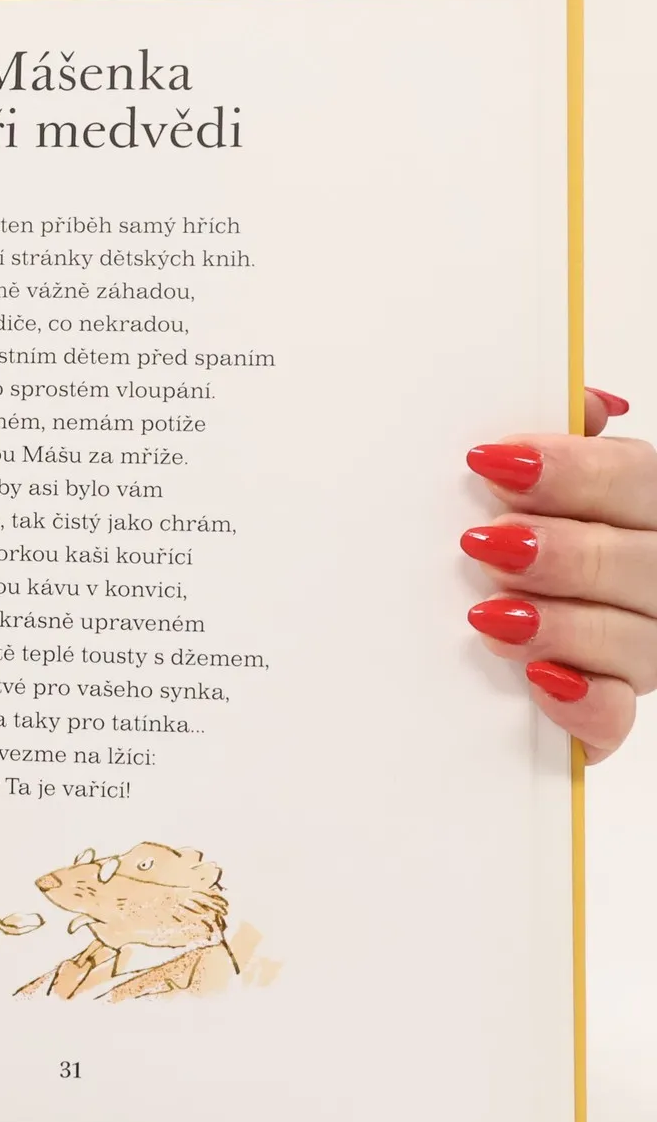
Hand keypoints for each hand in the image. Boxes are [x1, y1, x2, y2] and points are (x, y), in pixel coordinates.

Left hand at [465, 387, 652, 760]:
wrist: (482, 612)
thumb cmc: (516, 531)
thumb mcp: (531, 483)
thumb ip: (561, 446)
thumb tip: (585, 402)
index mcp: (644, 510)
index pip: (642, 480)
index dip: (575, 471)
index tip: (495, 464)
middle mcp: (656, 579)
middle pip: (645, 562)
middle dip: (566, 551)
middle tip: (490, 544)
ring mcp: (643, 647)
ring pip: (638, 640)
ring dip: (563, 625)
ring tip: (492, 613)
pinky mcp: (608, 711)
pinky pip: (618, 718)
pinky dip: (582, 703)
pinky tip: (541, 681)